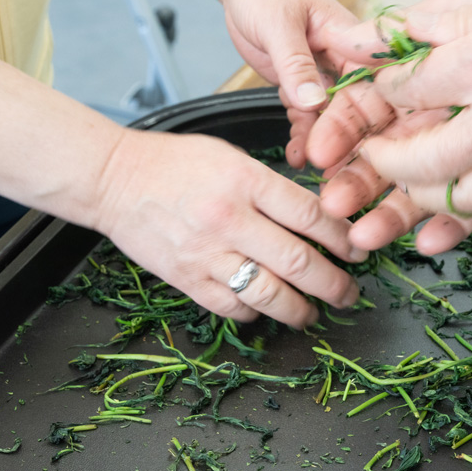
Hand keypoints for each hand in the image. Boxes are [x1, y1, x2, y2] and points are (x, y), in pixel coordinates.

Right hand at [93, 129, 365, 326]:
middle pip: (297, 261)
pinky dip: (255, 314)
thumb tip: (315, 218)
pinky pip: (232, 307)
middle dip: (333, 284)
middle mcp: (229, 219)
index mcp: (245, 180)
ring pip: (268, 294)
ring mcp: (206, 253)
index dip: (343, 238)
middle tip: (350, 293)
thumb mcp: (230, 156)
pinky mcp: (186, 279)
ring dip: (300, 310)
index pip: (309, 215)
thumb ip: (270, 186)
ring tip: (315, 312)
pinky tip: (267, 310)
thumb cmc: (174, 163)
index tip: (358, 251)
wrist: (113, 179)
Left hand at [216, 0, 359, 167]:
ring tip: (316, 170)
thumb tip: (314, 102)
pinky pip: (306, 117)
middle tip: (336, 170)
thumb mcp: (278, 23)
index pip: (370, 84)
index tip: (350, 146)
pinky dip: (302, 136)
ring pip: (332, 119)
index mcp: (351, 39)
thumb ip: (295, 64)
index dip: (364, 117)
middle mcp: (344, 61)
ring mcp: (324, 76)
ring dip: (324, 145)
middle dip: (348, 141)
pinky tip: (296, 156)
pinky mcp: (301, 86)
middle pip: (356, 109)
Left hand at [308, 0, 471, 252]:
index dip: (383, 90)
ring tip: (410, 185)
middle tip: (373, 155)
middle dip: (386, 162)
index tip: (379, 88)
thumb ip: (447, 13)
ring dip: (427, 196)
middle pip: (423, 162)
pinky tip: (471, 192)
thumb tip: (397, 30)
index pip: (409, 90)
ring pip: (463, 197)